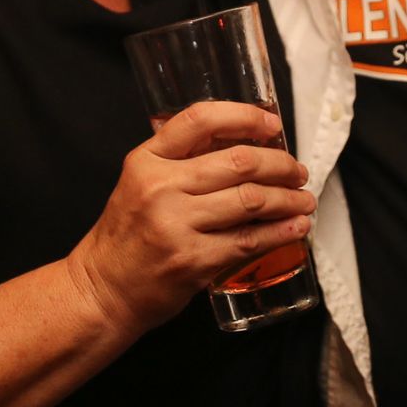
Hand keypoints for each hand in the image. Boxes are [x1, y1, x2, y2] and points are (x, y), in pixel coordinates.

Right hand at [71, 102, 314, 332]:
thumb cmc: (128, 235)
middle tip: (297, 172)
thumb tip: (244, 143)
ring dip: (288, 199)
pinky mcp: (193, 260)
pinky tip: (296, 227)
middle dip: (280, 164)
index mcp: (147, 160)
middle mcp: (161, 187)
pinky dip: (280, 232)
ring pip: (251, 200)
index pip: (200, 120)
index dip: (244, 116)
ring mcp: (177, 225)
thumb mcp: (141, 182)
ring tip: (304, 200)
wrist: (103, 290)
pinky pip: (249, 240)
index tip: (272, 124)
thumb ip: (180, 160)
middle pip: (239, 162)